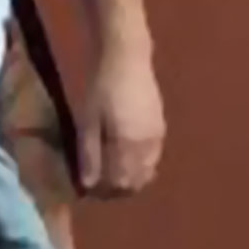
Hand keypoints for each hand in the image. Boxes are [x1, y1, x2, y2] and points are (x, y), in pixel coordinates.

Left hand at [81, 44, 164, 197]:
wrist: (126, 56)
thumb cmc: (101, 87)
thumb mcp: (87, 120)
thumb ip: (89, 154)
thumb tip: (88, 185)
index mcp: (129, 146)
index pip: (122, 184)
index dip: (106, 191)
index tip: (89, 189)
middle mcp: (149, 146)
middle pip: (138, 181)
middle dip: (119, 188)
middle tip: (98, 182)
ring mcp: (158, 136)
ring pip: (148, 171)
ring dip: (131, 176)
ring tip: (109, 169)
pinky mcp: (161, 126)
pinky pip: (153, 157)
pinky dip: (140, 164)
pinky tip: (124, 155)